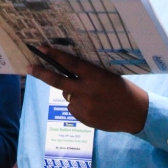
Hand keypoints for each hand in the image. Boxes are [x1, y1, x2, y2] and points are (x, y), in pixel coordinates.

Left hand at [27, 47, 149, 132]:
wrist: (137, 114)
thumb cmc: (124, 90)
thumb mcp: (108, 76)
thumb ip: (88, 74)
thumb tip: (67, 69)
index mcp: (95, 77)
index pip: (70, 63)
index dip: (55, 55)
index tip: (41, 49)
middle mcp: (87, 91)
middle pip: (57, 81)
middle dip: (41, 73)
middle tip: (29, 68)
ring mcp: (84, 106)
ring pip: (67, 96)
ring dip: (72, 93)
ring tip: (92, 96)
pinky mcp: (84, 119)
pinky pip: (73, 108)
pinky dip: (78, 105)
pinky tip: (94, 106)